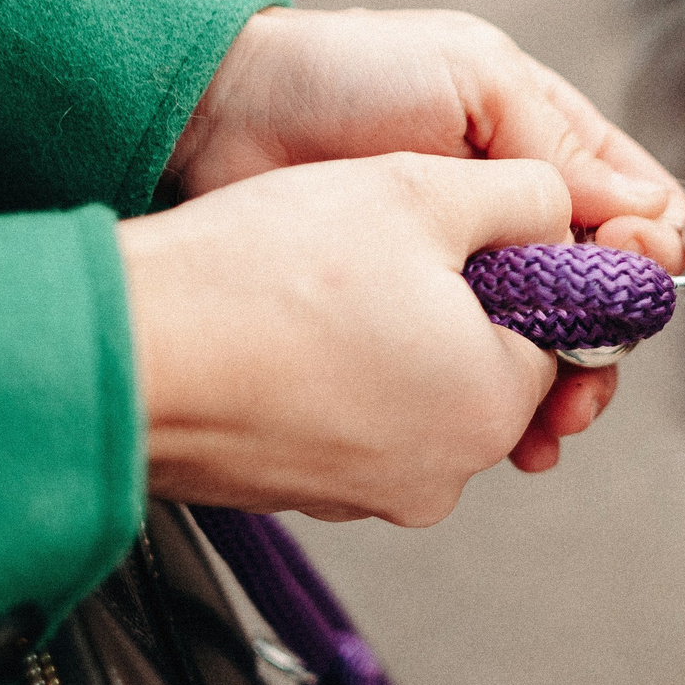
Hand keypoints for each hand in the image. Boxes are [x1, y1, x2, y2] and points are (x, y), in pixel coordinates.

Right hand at [118, 153, 583, 523]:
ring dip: (385, 337)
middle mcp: (443, 472)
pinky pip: (345, 421)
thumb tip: (557, 210)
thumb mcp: (421, 190)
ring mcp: (367, 494)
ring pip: (413, 392)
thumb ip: (521, 196)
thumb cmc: (264, 275)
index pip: (554, 332)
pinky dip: (327, 375)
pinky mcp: (301, 493)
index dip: (512, 266)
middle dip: (448, 303)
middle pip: (483, 367)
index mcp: (492, 406)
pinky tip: (282, 328)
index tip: (457, 229)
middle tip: (376, 247)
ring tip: (319, 282)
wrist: (127, 349)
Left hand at [164, 8, 684, 469]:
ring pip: (543, 343)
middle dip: (603, 339)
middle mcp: (509, 213)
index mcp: (538, 143)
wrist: (223, 116)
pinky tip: (509, 435)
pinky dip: (498, 407)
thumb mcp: (472, 80)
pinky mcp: (408, 318)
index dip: (641, 251)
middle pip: (595, 292)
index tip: (625, 279)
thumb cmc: (341, 72)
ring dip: (558, 385)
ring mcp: (461, 270)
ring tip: (550, 423)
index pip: (629, 208)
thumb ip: (555, 145)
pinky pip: (472, 372)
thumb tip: (645, 213)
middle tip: (585, 376)